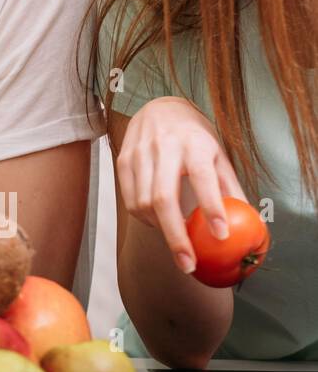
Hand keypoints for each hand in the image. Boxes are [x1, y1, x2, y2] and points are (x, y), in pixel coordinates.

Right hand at [116, 96, 247, 274]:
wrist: (160, 108)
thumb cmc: (195, 137)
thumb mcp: (219, 155)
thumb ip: (229, 189)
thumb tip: (249, 225)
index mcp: (195, 144)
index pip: (202, 177)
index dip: (211, 207)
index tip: (221, 236)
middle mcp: (164, 147)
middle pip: (164, 198)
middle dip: (175, 236)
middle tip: (188, 263)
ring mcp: (139, 153)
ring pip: (144, 203)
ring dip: (160, 229)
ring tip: (177, 239)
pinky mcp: (122, 160)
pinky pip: (130, 200)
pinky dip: (145, 218)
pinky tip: (158, 221)